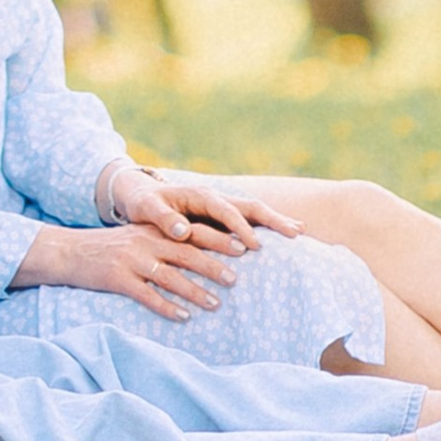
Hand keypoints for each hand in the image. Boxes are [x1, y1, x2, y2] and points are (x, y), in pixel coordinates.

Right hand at [15, 209, 259, 320]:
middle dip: (213, 265)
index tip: (243, 247)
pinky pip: (147, 295)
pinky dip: (166, 307)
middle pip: (186, 253)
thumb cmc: (110, 248)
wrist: (69, 253)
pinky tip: (183, 317)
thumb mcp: (138, 237)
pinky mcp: (118, 279)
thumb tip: (202, 254)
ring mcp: (131, 260)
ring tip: (215, 304)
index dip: (219, 240)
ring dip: (194, 291)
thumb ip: (165, 242)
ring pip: (170, 276)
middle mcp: (145, 241)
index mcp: (153, 229)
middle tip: (237, 278)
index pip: (192, 232)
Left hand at [100, 161, 302, 253]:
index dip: (239, 227)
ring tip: (300, 232)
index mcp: (199, 195)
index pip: (225, 210)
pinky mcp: (222, 218)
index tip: (253, 245)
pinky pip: (249, 221)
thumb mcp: (146, 209)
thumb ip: (163, 218)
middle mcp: (215, 198)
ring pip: (254, 212)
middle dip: (272, 219)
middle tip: (296, 233)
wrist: (140, 195)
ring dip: (276, 221)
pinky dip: (267, 227)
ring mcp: (221, 208)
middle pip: (249, 206)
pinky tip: (285, 236)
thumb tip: (183, 231)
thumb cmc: (142, 204)